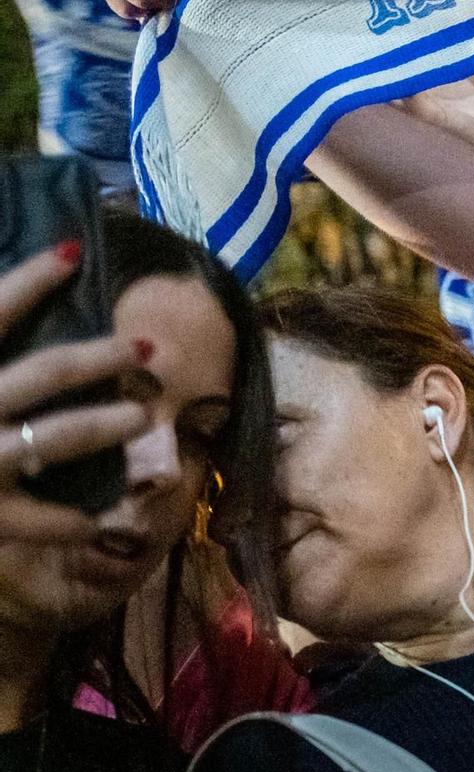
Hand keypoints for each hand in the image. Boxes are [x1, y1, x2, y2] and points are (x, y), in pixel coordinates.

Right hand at [0, 248, 148, 543]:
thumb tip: (40, 277)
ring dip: (109, 424)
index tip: (72, 250)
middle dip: (100, 358)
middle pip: (46, 373)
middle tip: (144, 348)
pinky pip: (36, 519)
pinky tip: (95, 520)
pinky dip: (67, 521)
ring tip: (144, 417)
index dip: (30, 280)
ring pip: (59, 436)